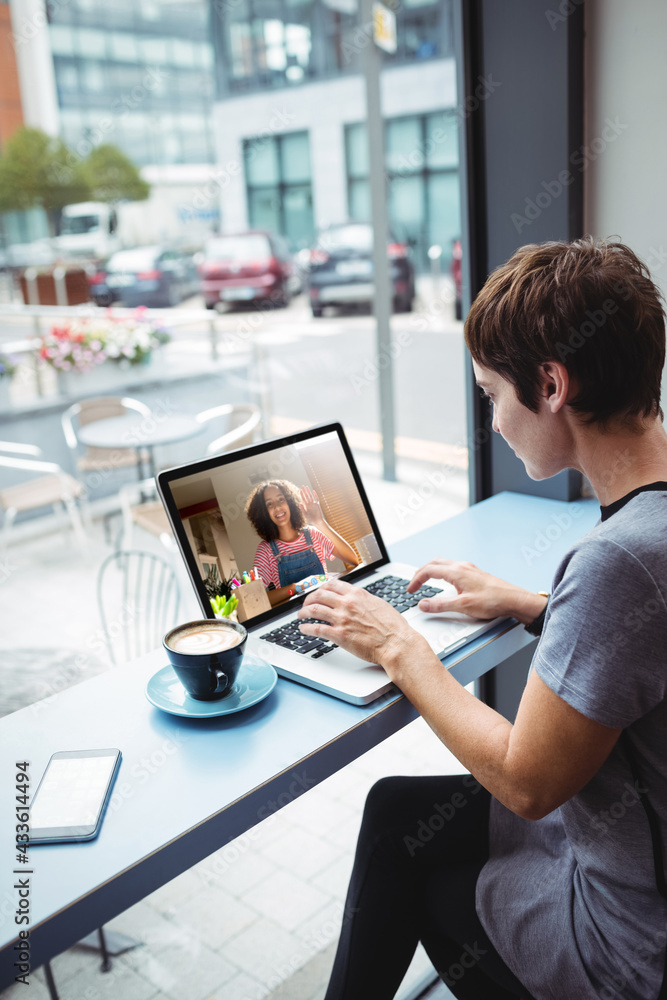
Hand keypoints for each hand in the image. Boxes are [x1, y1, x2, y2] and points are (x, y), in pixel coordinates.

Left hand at [298, 579, 416, 666]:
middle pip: (320, 595)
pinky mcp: (339, 635)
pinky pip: (317, 628)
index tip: (317, 591)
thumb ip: (364, 600)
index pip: (332, 584)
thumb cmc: (392, 627)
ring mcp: (342, 618)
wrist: (396, 643)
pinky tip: (303, 629)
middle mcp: (347, 603)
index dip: (321, 587)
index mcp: (357, 594)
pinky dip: (307, 628)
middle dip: (309, 598)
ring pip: (314, 609)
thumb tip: (357, 599)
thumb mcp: (379, 604)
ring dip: (304, 612)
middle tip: (306, 604)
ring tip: (301, 615)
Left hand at [299, 485, 323, 524]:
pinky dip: (315, 495)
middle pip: (306, 496)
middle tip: (302, 486)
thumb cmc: (310, 519)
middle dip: (304, 491)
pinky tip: (313, 491)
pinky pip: (317, 499)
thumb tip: (299, 502)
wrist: (317, 522)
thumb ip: (302, 509)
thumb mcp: (305, 514)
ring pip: (311, 496)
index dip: (301, 494)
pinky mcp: (317, 505)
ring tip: (306, 487)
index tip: (300, 490)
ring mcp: (314, 504)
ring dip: (308, 491)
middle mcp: (310, 504)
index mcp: (306, 506)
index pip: (303, 499)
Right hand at [406, 559, 546, 624]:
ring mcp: (469, 569)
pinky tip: (445, 583)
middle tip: (414, 584)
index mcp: (456, 572)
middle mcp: (462, 567)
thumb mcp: (463, 606)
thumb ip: (440, 605)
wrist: (513, 599)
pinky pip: (453, 568)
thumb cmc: (493, 601)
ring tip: (425, 581)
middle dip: (421, 572)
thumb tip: (423, 604)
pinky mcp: (474, 574)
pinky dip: (442, 573)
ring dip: (431, 571)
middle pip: (434, 563)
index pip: (428, 570)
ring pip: (444, 564)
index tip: (410, 590)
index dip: (416, 580)